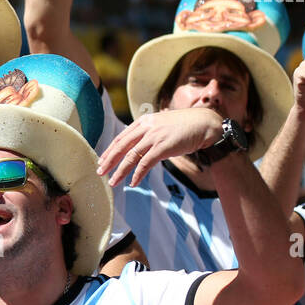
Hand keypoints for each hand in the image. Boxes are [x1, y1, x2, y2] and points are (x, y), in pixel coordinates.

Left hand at [97, 108, 222, 186]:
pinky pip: (145, 163)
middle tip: (100, 172)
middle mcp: (146, 127)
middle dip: (108, 161)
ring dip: (120, 171)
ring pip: (130, 156)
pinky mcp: (163, 147)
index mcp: (143, 121)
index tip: (102, 161)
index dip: (110, 150)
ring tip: (113, 182)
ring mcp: (154, 137)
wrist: (204, 124)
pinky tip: (133, 183)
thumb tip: (136, 147)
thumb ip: (148, 133)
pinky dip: (137, 174)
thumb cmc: (184, 127)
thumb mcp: (161, 125)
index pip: (121, 137)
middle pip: (121, 146)